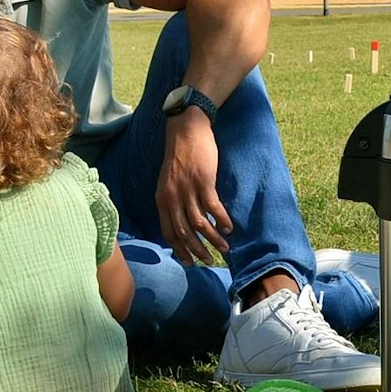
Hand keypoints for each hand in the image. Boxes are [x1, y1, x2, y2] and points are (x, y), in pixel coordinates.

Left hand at [158, 110, 229, 265]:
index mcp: (162, 198)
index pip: (168, 231)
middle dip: (196, 249)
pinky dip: (221, 220)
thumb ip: (173, 199)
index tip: (189, 261)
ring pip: (199, 222)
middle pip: (183, 231)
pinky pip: (213, 207)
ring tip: (224, 248)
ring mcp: (188, 189)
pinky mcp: (204, 181)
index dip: (179, 249)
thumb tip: (183, 219)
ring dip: (212, 238)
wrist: (186, 129)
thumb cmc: (180, 155)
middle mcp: (172, 197)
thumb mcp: (169, 180)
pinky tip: (228, 228)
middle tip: (208, 260)